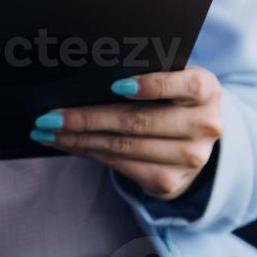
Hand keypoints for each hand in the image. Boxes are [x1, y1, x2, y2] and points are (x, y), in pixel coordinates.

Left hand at [32, 68, 224, 200]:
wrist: (197, 142)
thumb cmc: (174, 100)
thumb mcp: (174, 81)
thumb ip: (149, 74)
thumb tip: (89, 77)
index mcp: (207, 90)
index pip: (186, 85)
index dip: (151, 85)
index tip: (115, 85)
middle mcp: (205, 126)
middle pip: (140, 121)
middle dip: (88, 118)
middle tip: (50, 115)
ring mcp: (190, 159)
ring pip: (124, 147)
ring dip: (80, 139)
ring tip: (48, 130)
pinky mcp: (171, 182)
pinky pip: (122, 167)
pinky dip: (90, 154)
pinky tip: (69, 144)